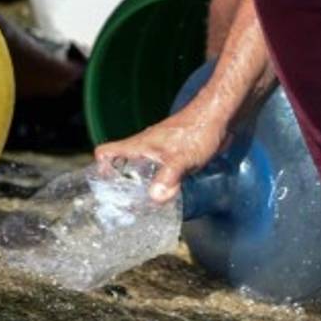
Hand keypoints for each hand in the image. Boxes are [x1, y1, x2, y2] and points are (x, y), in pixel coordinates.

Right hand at [94, 107, 226, 203]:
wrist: (220, 115)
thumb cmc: (198, 130)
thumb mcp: (181, 158)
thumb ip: (167, 178)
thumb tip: (155, 197)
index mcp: (138, 145)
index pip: (105, 152)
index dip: (99, 169)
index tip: (107, 188)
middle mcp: (145, 147)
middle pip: (122, 164)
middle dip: (122, 184)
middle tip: (127, 206)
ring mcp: (161, 149)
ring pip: (142, 167)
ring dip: (142, 183)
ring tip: (147, 204)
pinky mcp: (176, 152)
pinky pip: (161, 168)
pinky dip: (161, 180)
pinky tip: (171, 192)